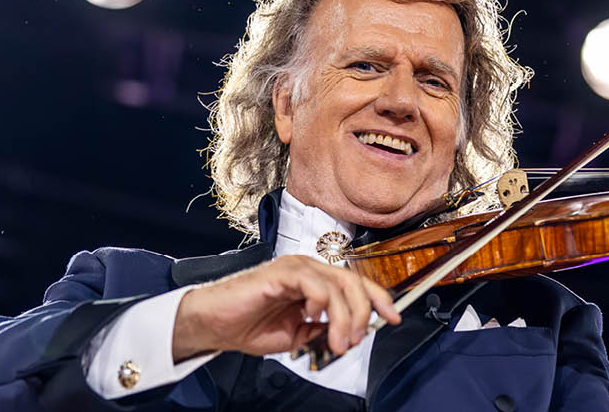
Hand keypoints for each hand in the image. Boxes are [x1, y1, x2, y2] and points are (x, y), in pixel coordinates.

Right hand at [171, 255, 400, 361]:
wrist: (214, 326)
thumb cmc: (249, 326)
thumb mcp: (299, 336)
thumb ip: (324, 331)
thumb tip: (352, 334)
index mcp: (315, 281)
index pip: (356, 284)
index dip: (379, 299)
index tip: (393, 317)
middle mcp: (308, 269)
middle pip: (353, 281)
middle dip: (365, 312)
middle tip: (357, 339)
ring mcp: (295, 268)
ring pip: (337, 284)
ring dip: (345, 317)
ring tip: (338, 341)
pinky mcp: (280, 272)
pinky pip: (314, 282)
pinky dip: (321, 302)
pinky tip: (312, 316)